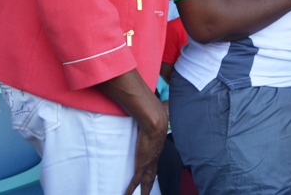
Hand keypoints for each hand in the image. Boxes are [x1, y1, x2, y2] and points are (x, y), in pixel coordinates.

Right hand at [97, 70, 168, 194]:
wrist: (155, 120)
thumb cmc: (155, 116)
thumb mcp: (156, 118)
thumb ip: (156, 113)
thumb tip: (159, 104)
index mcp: (156, 147)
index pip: (154, 160)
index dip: (152, 167)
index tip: (150, 171)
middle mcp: (154, 157)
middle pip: (152, 174)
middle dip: (149, 184)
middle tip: (147, 192)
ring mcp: (148, 161)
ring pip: (146, 180)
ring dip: (144, 189)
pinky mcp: (141, 164)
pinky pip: (135, 180)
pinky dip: (131, 189)